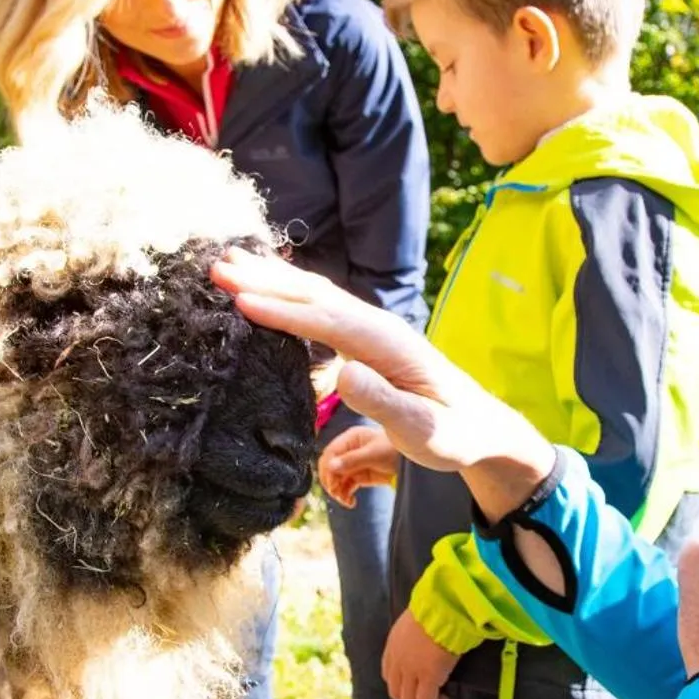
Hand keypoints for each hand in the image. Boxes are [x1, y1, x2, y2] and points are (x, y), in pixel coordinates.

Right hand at [212, 249, 552, 520]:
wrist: (481, 427)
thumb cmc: (453, 434)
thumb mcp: (423, 431)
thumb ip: (384, 403)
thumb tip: (343, 374)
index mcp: (388, 344)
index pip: (327, 321)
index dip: (283, 311)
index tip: (239, 301)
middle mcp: (378, 326)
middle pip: (315, 294)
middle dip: (266, 279)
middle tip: (217, 266)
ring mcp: (371, 328)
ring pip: (315, 294)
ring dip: (271, 277)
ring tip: (228, 264)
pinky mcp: (364, 337)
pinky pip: (319, 307)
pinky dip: (288, 290)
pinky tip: (264, 286)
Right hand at [318, 425, 397, 507]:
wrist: (411, 464)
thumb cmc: (394, 451)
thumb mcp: (374, 454)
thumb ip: (352, 460)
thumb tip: (331, 466)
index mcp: (351, 438)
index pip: (331, 452)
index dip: (328, 468)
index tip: (332, 483)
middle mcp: (349, 450)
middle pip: (330, 466)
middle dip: (331, 480)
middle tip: (336, 493)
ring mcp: (353, 464)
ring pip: (336, 478)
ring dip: (337, 490)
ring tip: (344, 500)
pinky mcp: (359, 476)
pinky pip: (345, 486)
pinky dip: (345, 495)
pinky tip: (351, 502)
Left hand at [383, 609, 458, 698]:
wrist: (444, 608)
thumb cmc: (436, 608)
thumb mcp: (416, 620)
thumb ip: (414, 633)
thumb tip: (426, 639)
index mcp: (393, 645)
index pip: (388, 674)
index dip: (401, 684)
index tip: (416, 683)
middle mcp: (397, 661)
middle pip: (396, 692)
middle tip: (428, 695)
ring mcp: (411, 670)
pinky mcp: (428, 676)